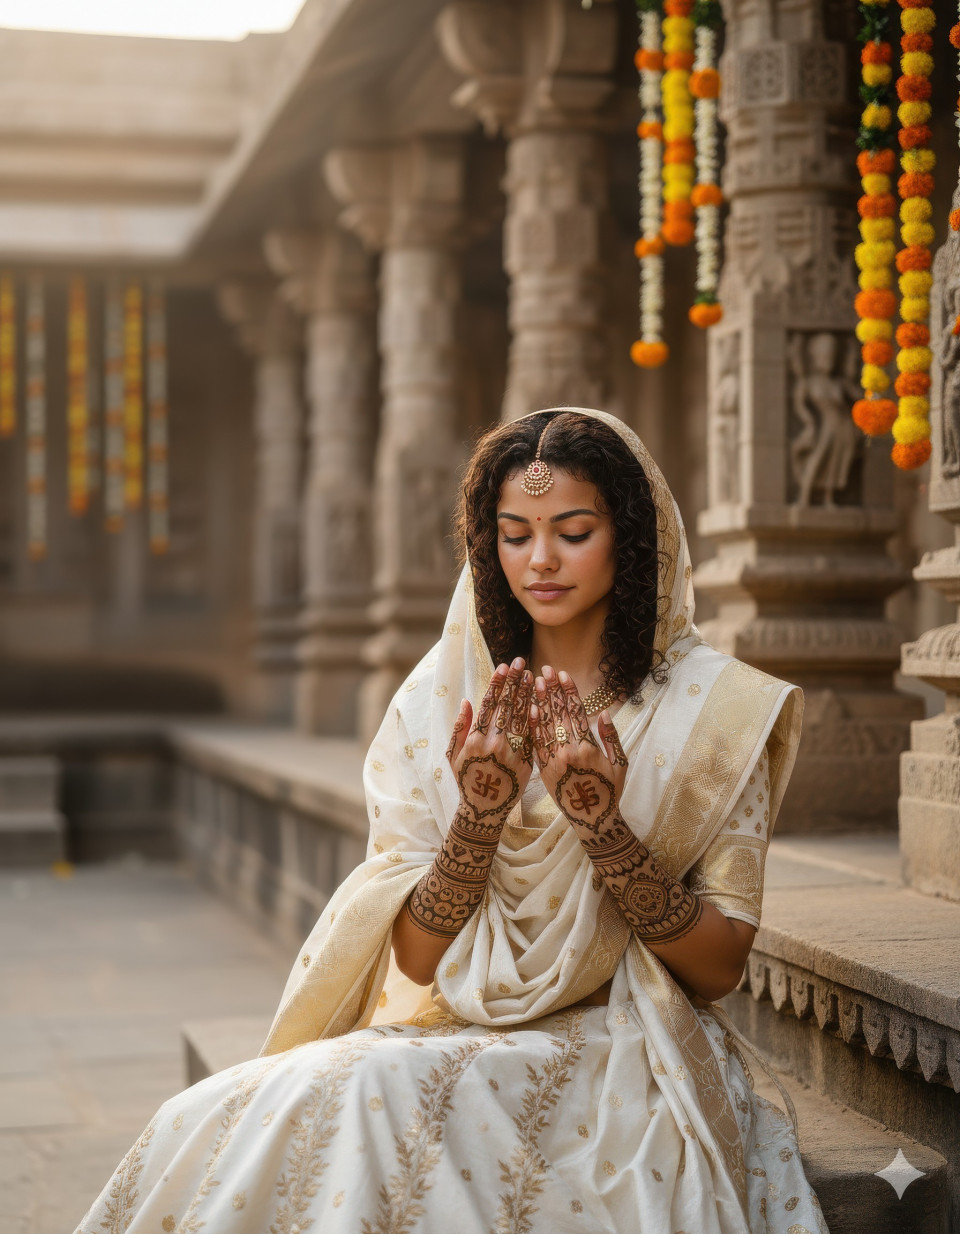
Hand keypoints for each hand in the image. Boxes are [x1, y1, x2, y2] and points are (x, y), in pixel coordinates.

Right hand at [446, 658, 534, 827]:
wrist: (485, 810)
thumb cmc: (466, 781)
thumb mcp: (454, 756)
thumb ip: (459, 728)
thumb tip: (466, 701)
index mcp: (475, 740)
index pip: (489, 704)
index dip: (497, 683)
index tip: (504, 666)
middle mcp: (495, 744)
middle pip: (508, 706)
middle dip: (515, 681)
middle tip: (521, 662)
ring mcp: (513, 753)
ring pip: (523, 717)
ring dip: (528, 694)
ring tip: (533, 675)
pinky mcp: (527, 762)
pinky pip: (534, 735)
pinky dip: (537, 718)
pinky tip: (540, 702)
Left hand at [529, 667, 627, 832]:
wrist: (591, 820)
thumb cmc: (610, 792)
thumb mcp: (620, 764)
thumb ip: (611, 738)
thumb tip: (603, 714)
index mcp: (587, 748)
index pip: (575, 712)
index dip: (568, 691)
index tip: (562, 674)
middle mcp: (567, 752)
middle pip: (557, 714)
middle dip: (550, 689)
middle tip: (544, 670)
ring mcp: (552, 760)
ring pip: (543, 725)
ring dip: (538, 701)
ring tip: (532, 682)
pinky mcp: (542, 770)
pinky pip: (534, 743)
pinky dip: (531, 725)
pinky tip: (528, 709)